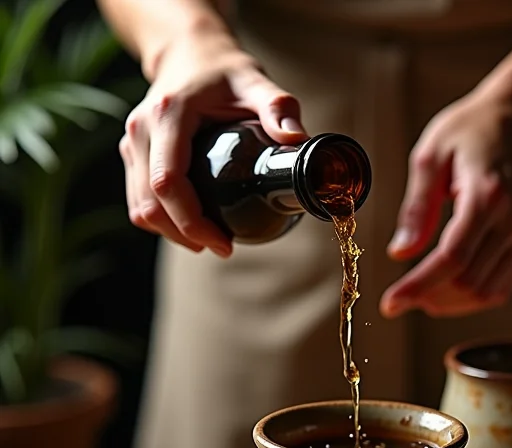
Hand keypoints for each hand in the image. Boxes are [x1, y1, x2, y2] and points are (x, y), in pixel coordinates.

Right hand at [120, 32, 307, 255]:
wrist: (190, 54)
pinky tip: (193, 227)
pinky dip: (164, 222)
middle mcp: (140, 130)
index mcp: (168, 115)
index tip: (224, 244)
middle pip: (151, 204)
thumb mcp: (256, 83)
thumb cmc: (225, 72)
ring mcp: (131, 143)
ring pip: (140, 208)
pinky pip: (139, 201)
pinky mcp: (132, 155)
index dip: (193, 223)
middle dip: (186, 235)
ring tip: (211, 240)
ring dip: (173, 234)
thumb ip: (278, 107)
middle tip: (224, 247)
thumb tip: (296, 140)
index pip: (168, 183)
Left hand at [380, 88, 511, 317]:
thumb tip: (399, 254)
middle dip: (430, 296)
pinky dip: (472, 298)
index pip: (452, 258)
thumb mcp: (432, 156)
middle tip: (399, 297)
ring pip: (487, 292)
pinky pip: (502, 287)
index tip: (389, 305)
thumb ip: (417, 208)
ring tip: (421, 297)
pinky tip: (446, 293)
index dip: (418, 286)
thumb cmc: (470, 130)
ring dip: (450, 303)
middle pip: (469, 280)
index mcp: (488, 194)